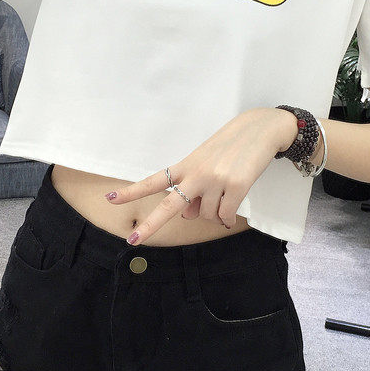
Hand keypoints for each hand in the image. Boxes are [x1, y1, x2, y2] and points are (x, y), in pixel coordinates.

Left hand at [104, 108, 297, 244]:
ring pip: (207, 216)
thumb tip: (186, 216)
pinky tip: (231, 211)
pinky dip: (227, 218)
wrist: (259, 130)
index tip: (110, 199)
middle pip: (169, 206)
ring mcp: (216, 181)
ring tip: (224, 196)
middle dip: (150, 226)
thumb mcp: (205, 163)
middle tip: (132, 240)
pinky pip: (225, 216)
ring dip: (214, 213)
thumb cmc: (229, 148)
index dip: (131, 191)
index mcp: (185, 166)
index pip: (154, 181)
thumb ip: (192, 190)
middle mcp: (196, 174)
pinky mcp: (236, 186)